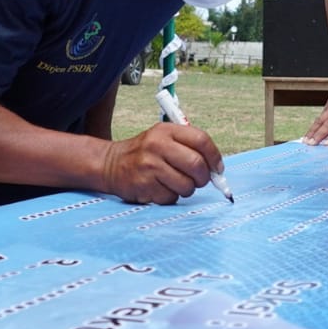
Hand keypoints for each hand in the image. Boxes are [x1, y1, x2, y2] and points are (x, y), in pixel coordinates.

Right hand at [100, 123, 222, 204]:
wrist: (111, 164)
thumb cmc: (145, 153)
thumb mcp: (163, 138)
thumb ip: (189, 147)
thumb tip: (216, 169)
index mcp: (166, 130)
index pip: (201, 140)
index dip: (214, 156)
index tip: (217, 168)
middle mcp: (157, 145)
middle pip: (196, 164)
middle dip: (203, 177)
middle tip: (199, 180)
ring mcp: (149, 166)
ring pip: (186, 185)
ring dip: (186, 189)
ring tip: (174, 183)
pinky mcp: (144, 186)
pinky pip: (171, 198)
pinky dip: (170, 197)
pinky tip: (159, 188)